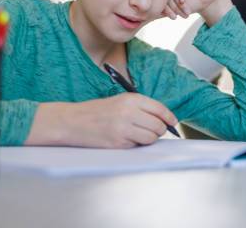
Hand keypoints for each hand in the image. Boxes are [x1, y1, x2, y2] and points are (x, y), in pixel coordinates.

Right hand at [25, 93, 177, 148]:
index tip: (172, 122)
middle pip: (158, 126)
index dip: (169, 117)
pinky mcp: (118, 143)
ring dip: (149, 139)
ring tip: (138, 135)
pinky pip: (138, 146)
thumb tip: (164, 119)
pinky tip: (126, 139)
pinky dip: (136, 145)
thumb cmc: (97, 111)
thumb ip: (141, 107)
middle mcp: (129, 112)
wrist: (72, 122)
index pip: (159, 109)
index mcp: (130, 99)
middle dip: (159, 130)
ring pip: (151, 138)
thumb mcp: (120, 101)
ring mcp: (123, 129)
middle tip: (152, 130)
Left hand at [164, 0, 231, 25]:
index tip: (170, 17)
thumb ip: (162, 9)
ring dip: (175, 0)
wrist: (207, 2)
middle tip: (175, 16)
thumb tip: (145, 17)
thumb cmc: (189, 5)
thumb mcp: (173, 9)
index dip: (163, 7)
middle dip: (169, 5)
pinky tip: (183, 0)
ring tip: (182, 10)